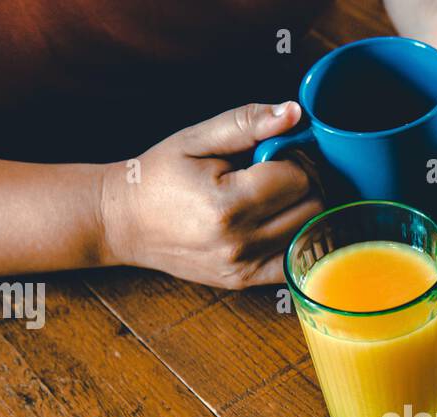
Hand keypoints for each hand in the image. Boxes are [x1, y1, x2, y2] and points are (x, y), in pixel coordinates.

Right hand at [99, 102, 322, 287]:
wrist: (125, 222)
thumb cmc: (159, 176)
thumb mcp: (196, 138)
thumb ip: (247, 123)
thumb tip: (295, 113)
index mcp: (227, 204)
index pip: (297, 178)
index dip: (293, 157)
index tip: (272, 152)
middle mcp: (239, 243)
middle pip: (312, 207)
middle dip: (303, 182)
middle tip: (276, 171)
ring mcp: (242, 267)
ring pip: (309, 234)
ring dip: (301, 210)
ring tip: (272, 195)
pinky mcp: (243, 282)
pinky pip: (295, 263)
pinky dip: (296, 240)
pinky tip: (276, 222)